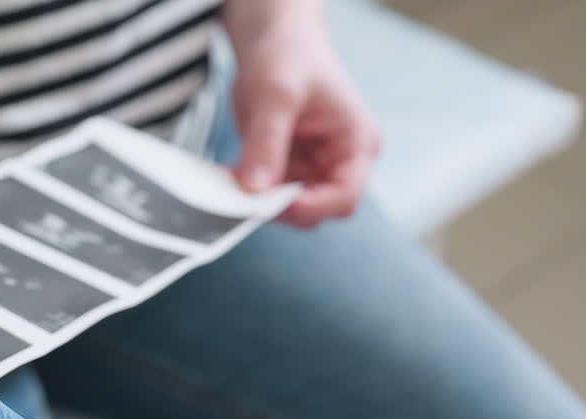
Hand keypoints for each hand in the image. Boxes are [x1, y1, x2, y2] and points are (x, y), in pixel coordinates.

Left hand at [226, 2, 380, 225]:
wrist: (273, 41)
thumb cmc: (289, 55)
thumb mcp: (276, 95)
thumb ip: (266, 142)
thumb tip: (255, 189)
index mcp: (356, 143)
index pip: (345, 196)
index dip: (311, 207)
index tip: (273, 202)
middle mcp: (339, 161)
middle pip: (316, 210)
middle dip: (279, 207)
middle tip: (243, 193)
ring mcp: (312, 168)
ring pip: (288, 208)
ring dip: (258, 201)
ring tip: (231, 179)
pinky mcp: (286, 169)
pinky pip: (267, 195)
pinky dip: (247, 192)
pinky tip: (229, 175)